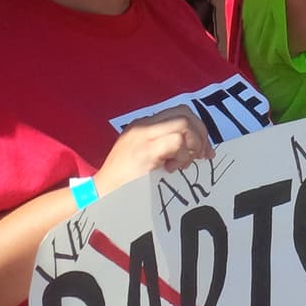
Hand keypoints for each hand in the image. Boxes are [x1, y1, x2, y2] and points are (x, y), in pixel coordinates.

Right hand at [97, 106, 212, 193]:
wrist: (100, 194)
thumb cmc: (124, 181)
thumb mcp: (144, 156)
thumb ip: (165, 147)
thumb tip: (197, 149)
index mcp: (143, 125)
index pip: (179, 112)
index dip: (198, 128)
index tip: (204, 150)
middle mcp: (143, 125)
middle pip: (185, 113)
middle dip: (201, 133)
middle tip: (203, 156)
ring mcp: (144, 136)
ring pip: (183, 124)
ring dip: (193, 144)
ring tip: (184, 163)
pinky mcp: (146, 151)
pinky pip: (177, 142)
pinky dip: (183, 156)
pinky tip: (173, 169)